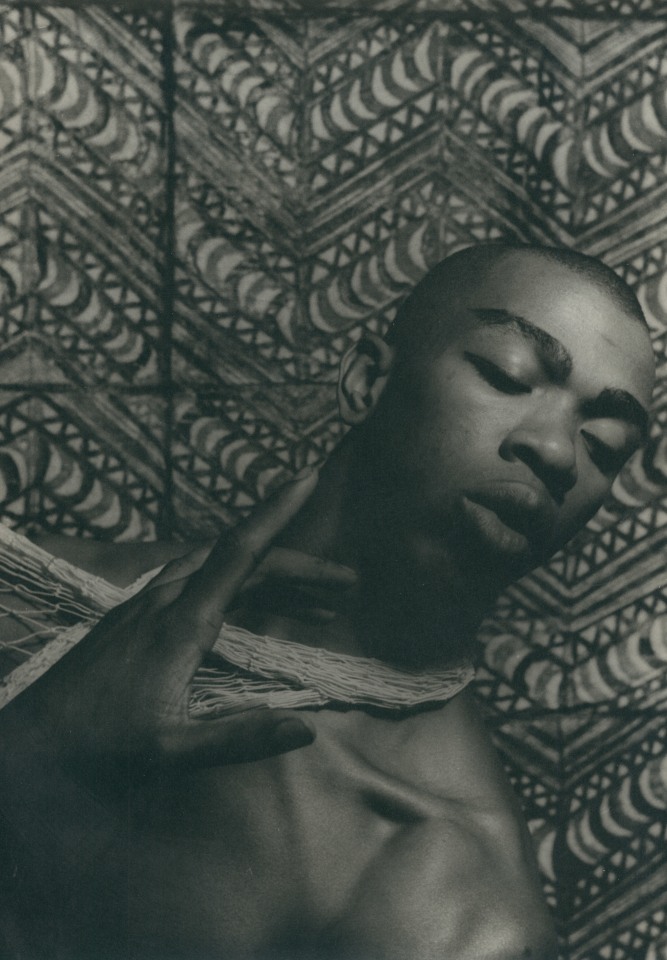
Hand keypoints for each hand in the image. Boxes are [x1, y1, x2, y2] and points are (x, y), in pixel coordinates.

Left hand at [14, 469, 347, 785]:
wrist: (34, 738)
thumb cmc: (99, 743)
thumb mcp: (171, 750)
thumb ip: (238, 738)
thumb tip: (306, 728)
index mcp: (181, 621)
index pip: (238, 551)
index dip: (276, 512)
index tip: (306, 477)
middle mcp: (166, 599)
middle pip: (243, 561)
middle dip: (300, 568)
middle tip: (347, 585)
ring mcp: (148, 603)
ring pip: (221, 570)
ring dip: (273, 579)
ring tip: (320, 604)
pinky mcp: (138, 615)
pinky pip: (201, 583)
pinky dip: (242, 589)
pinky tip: (258, 608)